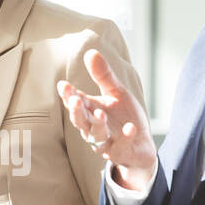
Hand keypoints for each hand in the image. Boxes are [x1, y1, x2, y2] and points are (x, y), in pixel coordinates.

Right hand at [57, 48, 156, 191]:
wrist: (140, 145)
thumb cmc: (124, 118)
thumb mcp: (116, 93)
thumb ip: (103, 76)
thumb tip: (90, 52)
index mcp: (90, 111)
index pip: (76, 102)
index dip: (69, 95)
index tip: (63, 85)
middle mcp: (93, 128)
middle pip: (81, 121)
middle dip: (77, 111)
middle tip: (74, 100)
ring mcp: (106, 142)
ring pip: (96, 136)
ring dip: (97, 125)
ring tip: (100, 113)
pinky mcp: (121, 152)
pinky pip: (121, 145)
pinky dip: (125, 137)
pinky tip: (130, 128)